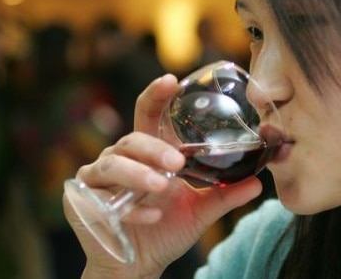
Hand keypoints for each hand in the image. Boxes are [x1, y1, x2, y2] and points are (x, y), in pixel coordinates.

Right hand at [63, 74, 262, 278]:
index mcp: (147, 152)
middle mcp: (120, 158)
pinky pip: (103, 198)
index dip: (156, 95)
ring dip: (138, 174)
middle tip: (177, 163)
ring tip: (162, 187)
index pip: (147, 114)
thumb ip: (224, 195)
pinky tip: (152, 218)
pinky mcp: (82, 201)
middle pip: (132, 140)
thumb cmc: (165, 230)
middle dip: (153, 149)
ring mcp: (97, 178)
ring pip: (113, 164)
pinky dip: (131, 209)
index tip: (171, 80)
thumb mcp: (199, 211)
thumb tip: (258, 183)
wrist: (139, 266)